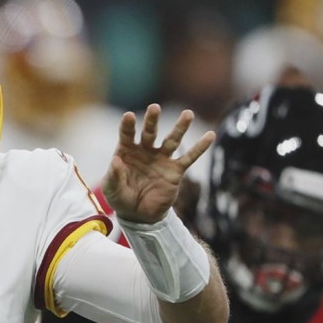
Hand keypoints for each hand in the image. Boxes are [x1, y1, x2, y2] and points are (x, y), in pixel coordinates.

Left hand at [102, 104, 213, 223]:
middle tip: (154, 108)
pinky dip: (200, 147)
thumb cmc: (121, 198)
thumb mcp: (112, 189)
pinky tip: (210, 136)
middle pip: (150, 132)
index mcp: (127, 151)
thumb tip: (116, 160)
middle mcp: (146, 150)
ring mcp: (162, 159)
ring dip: (180, 127)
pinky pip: (189, 157)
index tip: (129, 116)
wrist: (139, 215)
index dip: (128, 125)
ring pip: (172, 140)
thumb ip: (114, 175)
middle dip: (152, 120)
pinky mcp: (175, 170)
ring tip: (188, 114)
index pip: (127, 134)